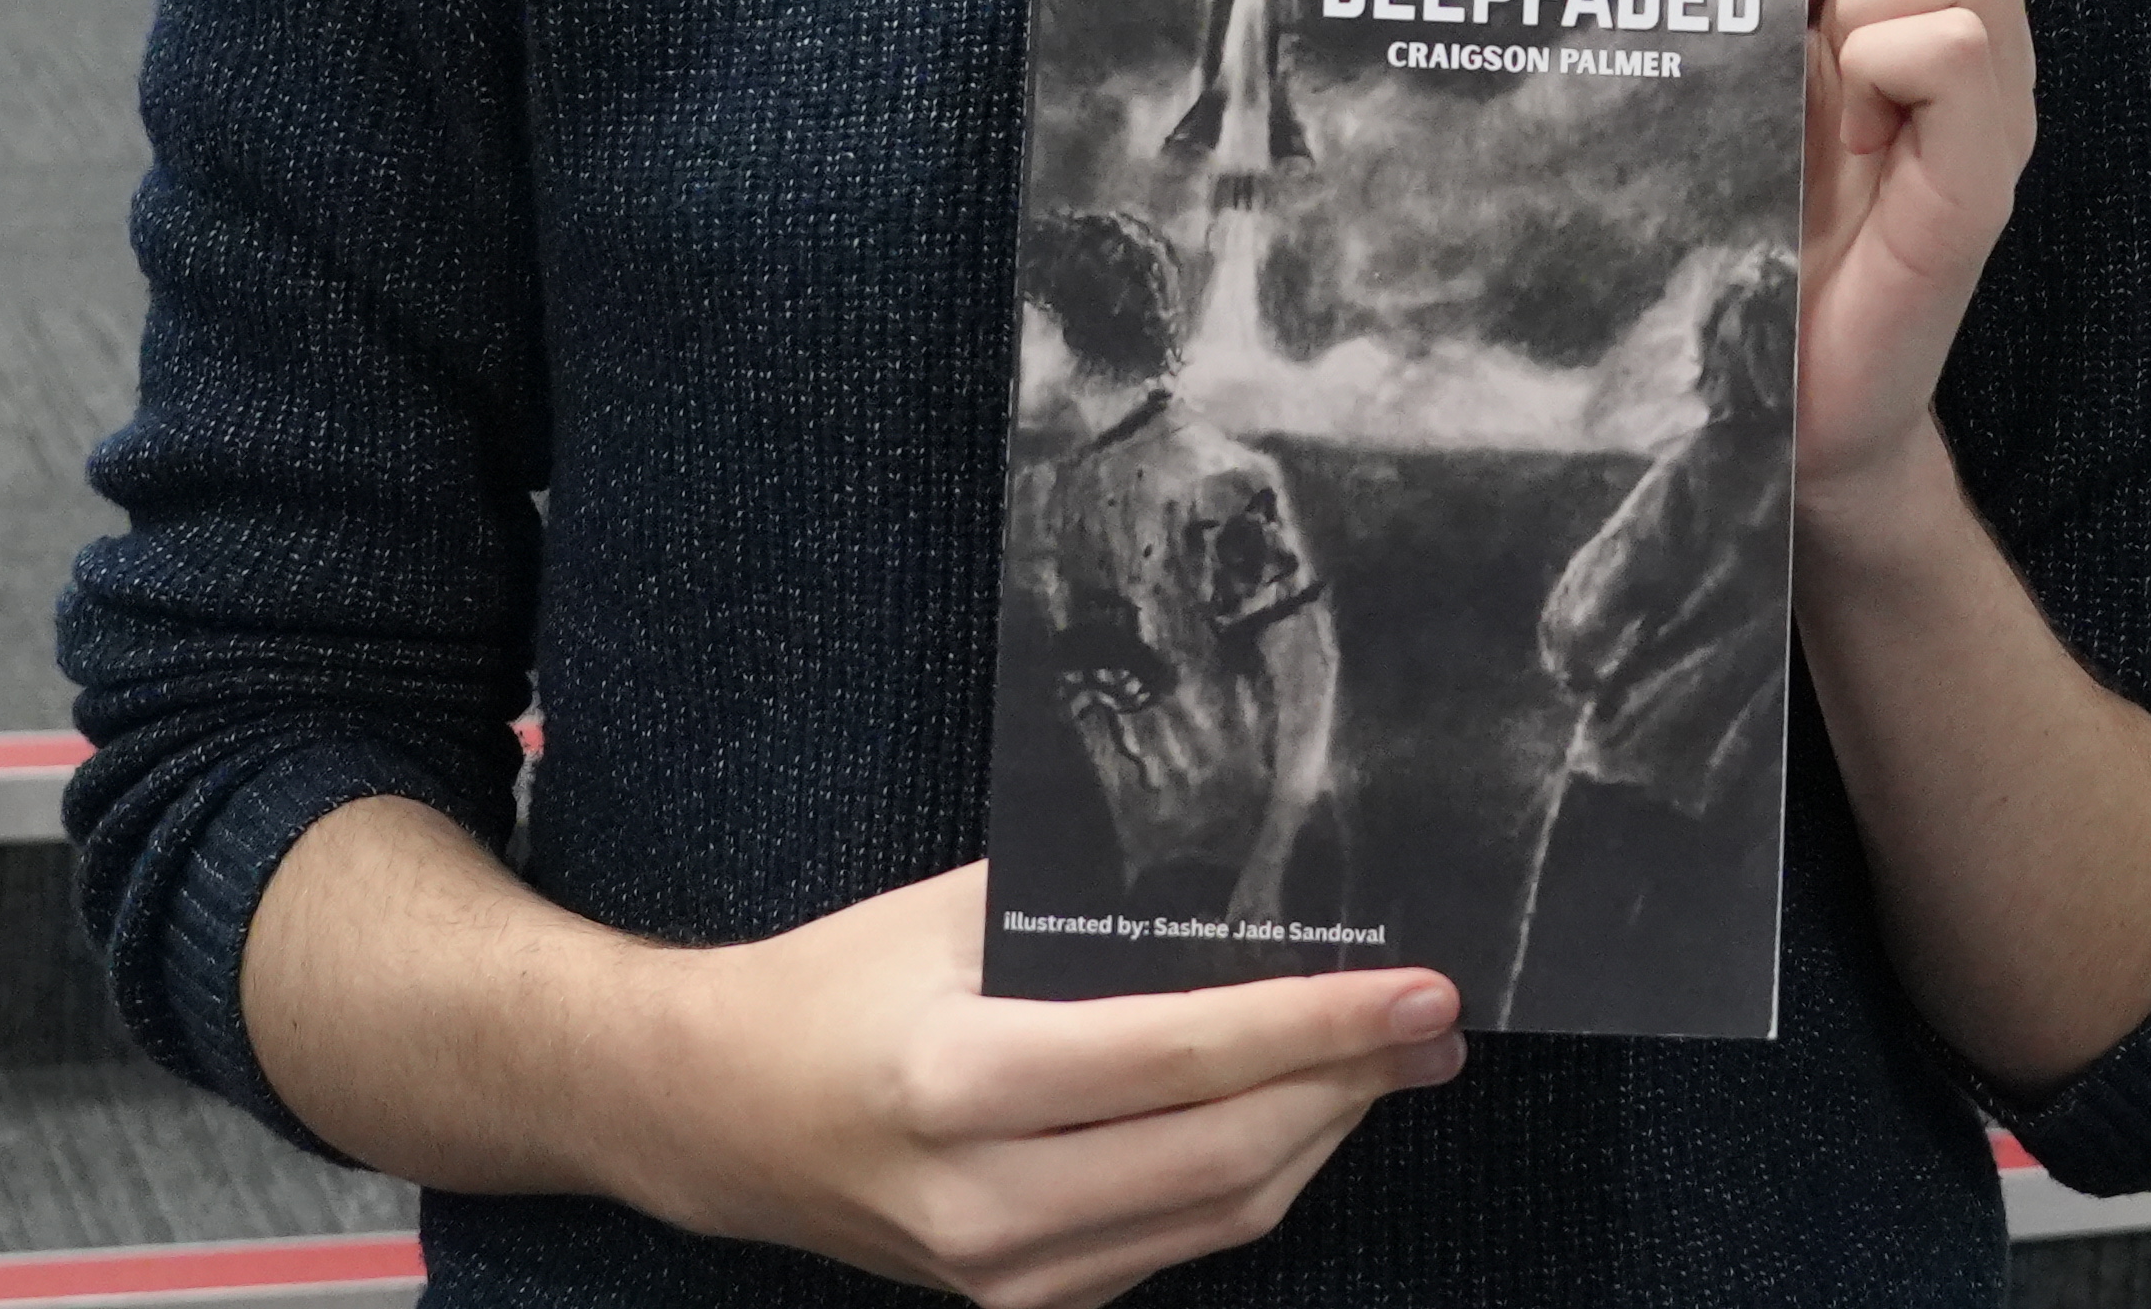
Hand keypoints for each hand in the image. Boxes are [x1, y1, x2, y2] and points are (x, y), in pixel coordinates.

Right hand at [587, 862, 1459, 1307]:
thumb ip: (1093, 901)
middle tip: (1433, 1020)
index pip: (1183, 1057)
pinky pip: (1176, 1246)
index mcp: (958, 1081)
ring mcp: (1002, 1273)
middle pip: (1226, 1154)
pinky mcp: (1019, 1306)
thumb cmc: (833, 988)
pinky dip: (1255, 1178)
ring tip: (1391, 1062)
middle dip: (1350, 1085)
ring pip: (1219, 1215)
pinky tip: (1297, 1113)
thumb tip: (1258, 884)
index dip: (1317, 1025)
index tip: (1418, 989)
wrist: (717, 1116)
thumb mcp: (950, 911)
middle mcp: (983, 1199)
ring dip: (1321, 1135)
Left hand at [1752, 0, 2032, 531]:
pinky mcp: (1981, 178)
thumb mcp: (1756, 43)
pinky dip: (1885, 63)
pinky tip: (1854, 131)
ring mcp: (1995, 99)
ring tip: (1829, 90)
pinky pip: (1957, 44)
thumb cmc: (1756, 217)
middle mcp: (1984, 25)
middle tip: (1805, 16)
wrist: (1772, 389)